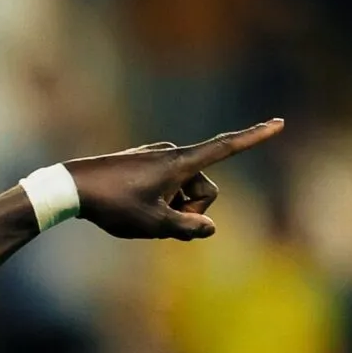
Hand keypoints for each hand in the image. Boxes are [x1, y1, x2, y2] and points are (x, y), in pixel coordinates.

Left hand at [68, 120, 284, 240]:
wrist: (71, 187)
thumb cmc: (113, 206)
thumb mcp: (153, 225)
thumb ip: (188, 229)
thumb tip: (211, 228)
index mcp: (181, 163)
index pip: (227, 148)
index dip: (255, 138)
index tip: (280, 123)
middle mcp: (173, 155)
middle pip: (206, 191)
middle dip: (192, 213)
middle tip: (161, 225)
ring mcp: (158, 159)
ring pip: (184, 194)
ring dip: (173, 211)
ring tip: (141, 217)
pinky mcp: (144, 166)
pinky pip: (166, 190)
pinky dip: (159, 205)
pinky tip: (130, 209)